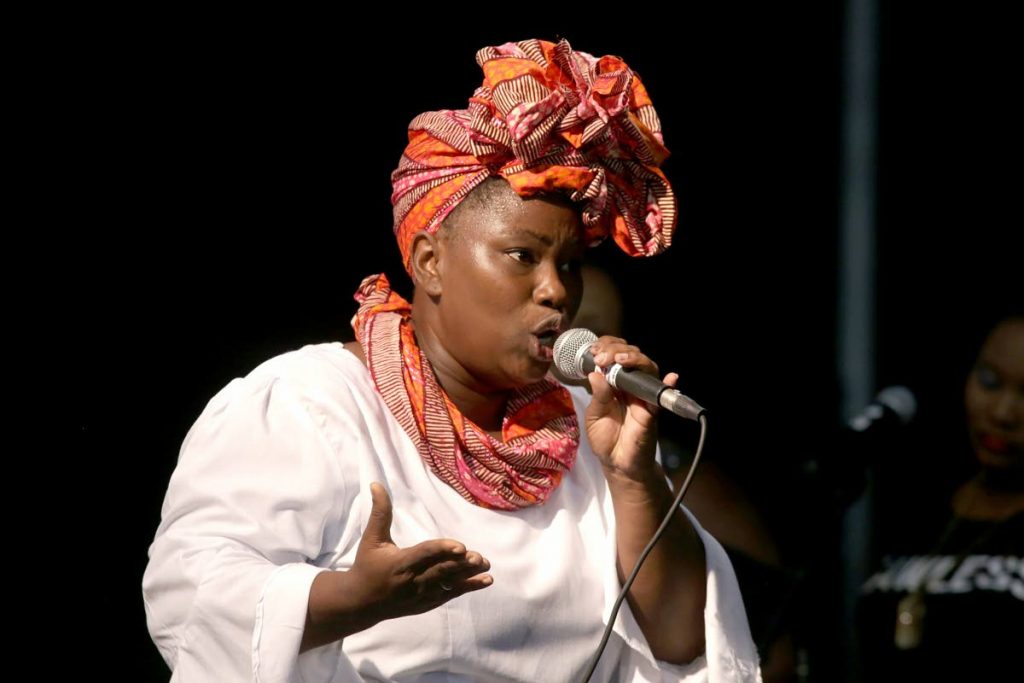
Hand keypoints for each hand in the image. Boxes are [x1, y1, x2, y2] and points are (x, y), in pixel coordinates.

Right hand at [328, 483, 492, 627]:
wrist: (361, 602)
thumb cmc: (367, 565)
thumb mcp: (371, 539)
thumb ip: (379, 512)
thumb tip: (376, 484)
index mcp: (399, 564)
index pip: (424, 555)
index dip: (442, 550)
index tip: (460, 546)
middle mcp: (412, 581)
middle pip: (440, 571)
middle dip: (460, 565)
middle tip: (479, 557)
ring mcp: (421, 594)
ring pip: (448, 583)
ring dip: (468, 575)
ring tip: (486, 566)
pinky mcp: (427, 603)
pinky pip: (450, 594)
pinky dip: (468, 587)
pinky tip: (486, 580)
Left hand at [584, 336, 679, 480]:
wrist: (618, 464)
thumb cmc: (605, 439)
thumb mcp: (594, 417)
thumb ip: (598, 396)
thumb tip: (595, 372)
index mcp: (613, 383)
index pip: (614, 355)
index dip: (607, 347)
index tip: (595, 350)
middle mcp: (630, 385)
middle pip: (632, 356)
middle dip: (617, 349)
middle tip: (603, 356)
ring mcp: (643, 395)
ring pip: (647, 368)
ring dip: (636, 359)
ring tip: (621, 360)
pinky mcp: (653, 410)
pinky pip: (662, 395)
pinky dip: (668, 385)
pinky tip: (671, 378)